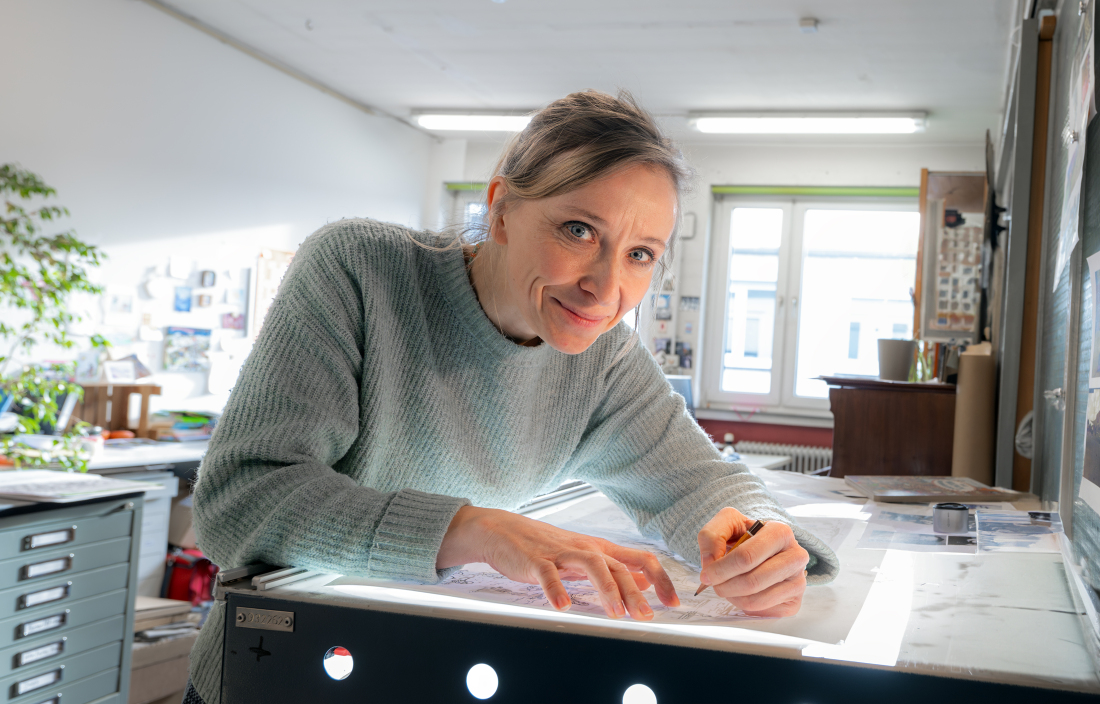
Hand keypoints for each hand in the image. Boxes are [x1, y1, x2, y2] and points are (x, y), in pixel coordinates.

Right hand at [438, 506, 679, 619]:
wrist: (501, 530)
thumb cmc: (543, 545)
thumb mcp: (584, 555)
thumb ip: (614, 567)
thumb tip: (645, 581)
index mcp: (599, 548)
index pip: (640, 559)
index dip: (660, 579)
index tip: (673, 601)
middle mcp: (584, 548)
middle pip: (618, 566)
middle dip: (635, 593)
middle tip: (646, 616)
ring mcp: (560, 553)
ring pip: (592, 565)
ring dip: (606, 589)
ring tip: (615, 614)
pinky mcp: (535, 560)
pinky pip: (548, 574)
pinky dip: (557, 589)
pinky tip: (563, 605)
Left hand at [697, 507, 808, 616]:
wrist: (764, 548)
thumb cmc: (746, 535)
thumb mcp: (727, 522)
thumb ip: (712, 536)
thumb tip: (710, 563)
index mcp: (781, 532)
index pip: (747, 557)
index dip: (722, 569)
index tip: (707, 574)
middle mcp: (796, 557)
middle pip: (752, 581)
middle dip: (725, 585)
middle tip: (714, 584)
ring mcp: (798, 581)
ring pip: (756, 600)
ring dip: (732, 597)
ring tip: (726, 586)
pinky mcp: (794, 602)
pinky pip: (762, 611)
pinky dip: (744, 606)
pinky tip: (741, 593)